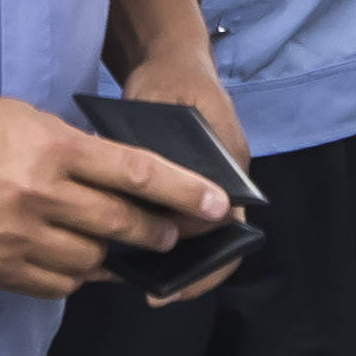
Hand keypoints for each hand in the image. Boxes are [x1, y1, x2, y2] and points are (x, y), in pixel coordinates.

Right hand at [0, 94, 226, 297]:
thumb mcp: (28, 120)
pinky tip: (75, 259)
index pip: (136, 175)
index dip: (182, 192)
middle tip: (172, 233)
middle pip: (122, 225)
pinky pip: (58, 284)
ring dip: (114, 256)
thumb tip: (126, 181)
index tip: (216, 205)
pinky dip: (75, 275)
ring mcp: (17, 237)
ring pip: (93, 261)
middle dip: (158, 232)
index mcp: (53, 150)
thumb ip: (76, 152)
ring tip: (118, 245)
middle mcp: (40, 195)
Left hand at [115, 45, 252, 306]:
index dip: (208, 263)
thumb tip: (147, 194)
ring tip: (134, 277)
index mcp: (230, 165)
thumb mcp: (162, 104)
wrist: (172, 62)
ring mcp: (203, 186)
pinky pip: (173, 221)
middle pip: (215, 241)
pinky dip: (155, 237)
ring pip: (193, 236)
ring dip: (170, 259)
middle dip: (189, 272)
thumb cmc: (172, 81)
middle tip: (154, 294)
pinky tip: (125, 250)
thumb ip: (156, 147)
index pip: (229, 227)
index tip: (177, 283)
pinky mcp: (180, 186)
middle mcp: (223, 183)